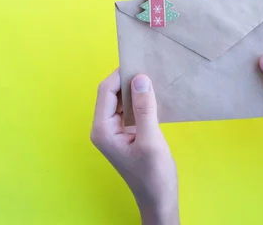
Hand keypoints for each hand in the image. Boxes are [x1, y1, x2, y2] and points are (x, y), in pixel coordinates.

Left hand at [91, 70, 178, 224]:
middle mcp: (103, 128)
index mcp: (102, 129)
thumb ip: (144, 108)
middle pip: (111, 93)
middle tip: (148, 66)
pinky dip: (139, 100)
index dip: (120, 74)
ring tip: (153, 77)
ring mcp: (113, 131)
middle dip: (127, 79)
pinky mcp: (125, 133)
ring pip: (120, 100)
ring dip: (134, 89)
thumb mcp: (150, 140)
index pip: (106, 91)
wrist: (159, 200)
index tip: (140, 61)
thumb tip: (140, 78)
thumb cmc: (154, 175)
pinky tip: (153, 94)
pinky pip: (129, 109)